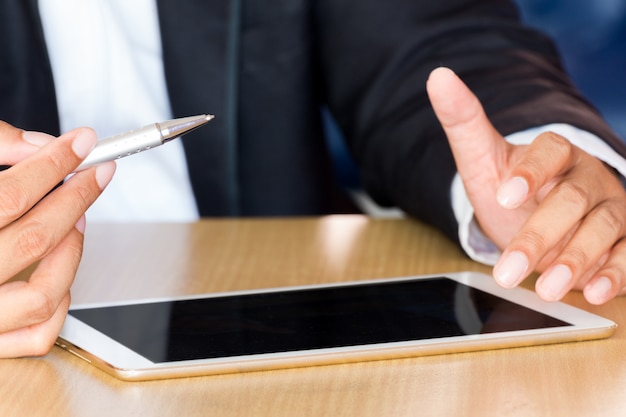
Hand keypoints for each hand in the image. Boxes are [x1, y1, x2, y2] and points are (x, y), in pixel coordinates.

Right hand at [0, 121, 114, 356]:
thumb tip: (39, 148)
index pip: (12, 195)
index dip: (54, 163)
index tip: (82, 144)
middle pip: (34, 238)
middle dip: (76, 198)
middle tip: (94, 173)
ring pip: (43, 293)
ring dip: (72, 251)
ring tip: (75, 220)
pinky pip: (37, 332)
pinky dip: (59, 301)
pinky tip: (57, 269)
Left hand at [426, 67, 625, 304]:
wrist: (534, 216)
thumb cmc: (508, 188)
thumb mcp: (481, 158)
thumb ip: (463, 121)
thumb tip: (437, 76)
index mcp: (556, 152)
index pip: (550, 151)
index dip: (529, 172)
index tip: (501, 195)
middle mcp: (588, 177)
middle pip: (572, 200)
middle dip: (539, 236)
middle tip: (507, 272)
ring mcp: (611, 209)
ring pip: (603, 229)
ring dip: (576, 260)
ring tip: (547, 289)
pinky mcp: (625, 241)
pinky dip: (616, 275)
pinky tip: (596, 293)